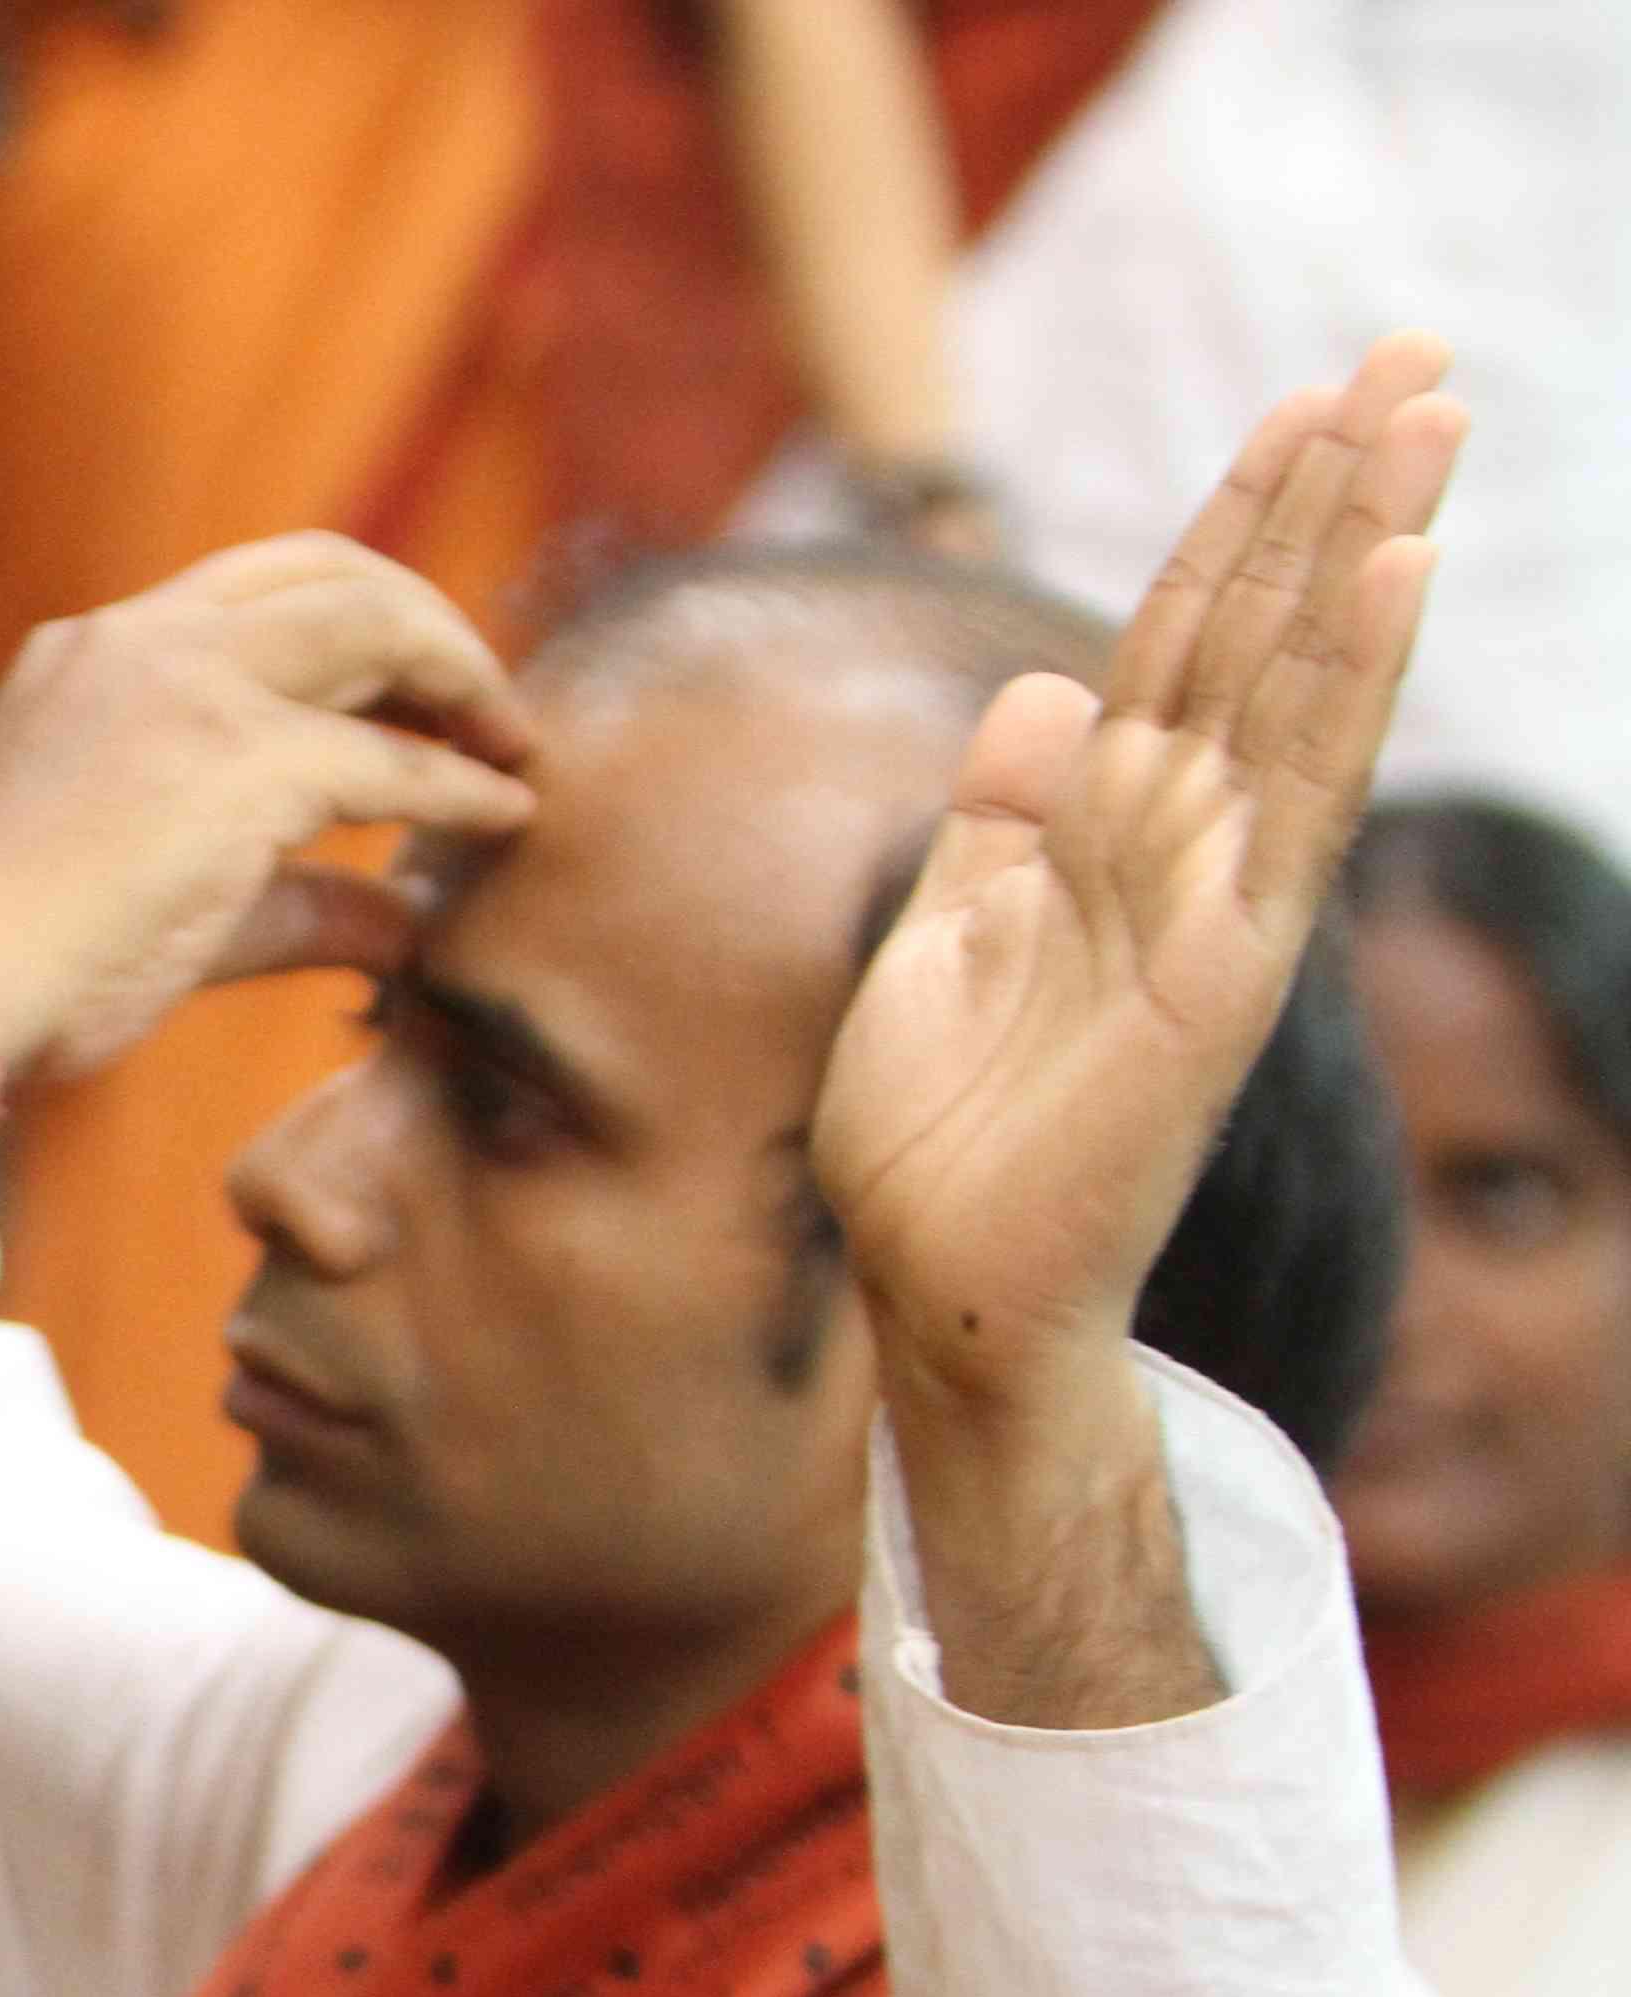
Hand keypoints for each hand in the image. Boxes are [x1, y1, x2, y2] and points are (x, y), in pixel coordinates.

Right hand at [0, 531, 541, 1080]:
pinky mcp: (240, 765)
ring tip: (514, 743)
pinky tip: (508, 815)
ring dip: (464, 676)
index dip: (352, 621)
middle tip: (483, 703)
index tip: (405, 689)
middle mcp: (143, 641)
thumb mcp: (144, 897)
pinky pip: (394, 761)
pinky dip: (465, 784)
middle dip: (428, 627)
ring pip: (378, 625)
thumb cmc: (0, 969)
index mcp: (93, 653)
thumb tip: (401, 929)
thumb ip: (287, 899)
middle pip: (335, 573)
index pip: (252, 589)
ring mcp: (192, 690)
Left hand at [814, 334, 1456, 1424]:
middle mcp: (1181, 845)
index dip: (1237, 522)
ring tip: (1426, 413)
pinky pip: (1295, 799)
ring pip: (1302, 684)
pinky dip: (1344, 684)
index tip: (1299, 400)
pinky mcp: (1228, 965)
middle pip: (1264, 631)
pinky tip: (1396, 573)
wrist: (936, 1280)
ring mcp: (1217, 896)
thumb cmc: (939, 1132)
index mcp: (1106, 832)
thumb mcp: (943, 933)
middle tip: (1413, 350)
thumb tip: (1040, 698)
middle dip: (1332, 491)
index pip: (1184, 641)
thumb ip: (997, 819)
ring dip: (1363, 544)